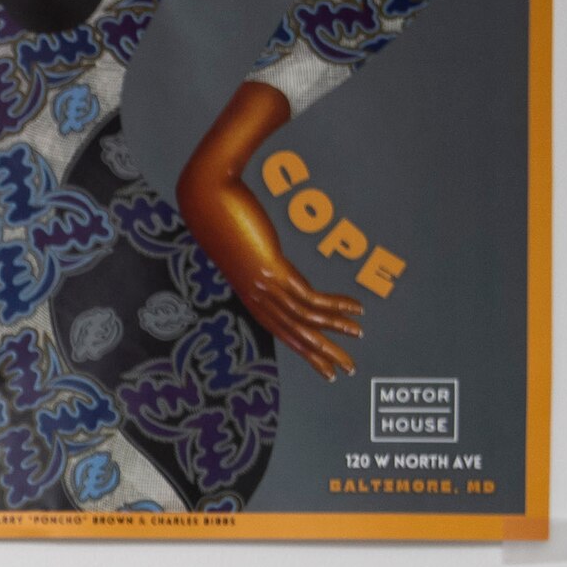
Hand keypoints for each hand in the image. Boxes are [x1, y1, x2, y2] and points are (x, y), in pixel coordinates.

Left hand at [175, 84, 370, 380]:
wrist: (206, 196)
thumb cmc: (220, 213)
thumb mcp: (241, 242)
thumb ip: (255, 253)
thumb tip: (263, 253)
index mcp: (250, 293)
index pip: (281, 330)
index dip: (305, 349)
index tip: (323, 366)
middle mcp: (257, 296)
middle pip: (295, 334)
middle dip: (323, 354)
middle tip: (346, 370)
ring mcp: (264, 286)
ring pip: (305, 320)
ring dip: (336, 330)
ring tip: (359, 337)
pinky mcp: (272, 271)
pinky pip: (310, 297)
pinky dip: (336, 306)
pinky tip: (356, 310)